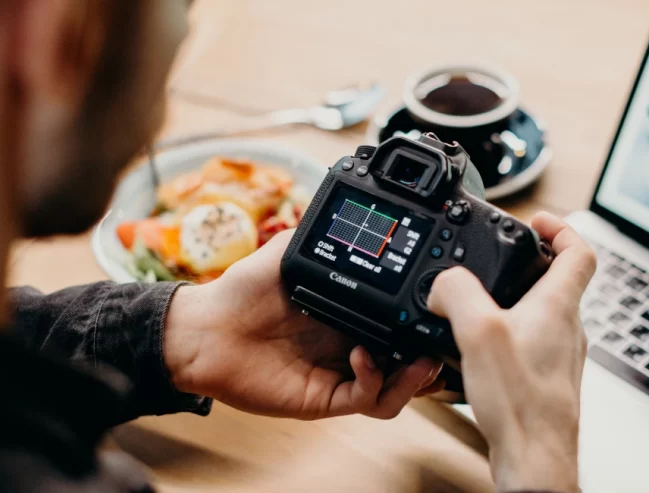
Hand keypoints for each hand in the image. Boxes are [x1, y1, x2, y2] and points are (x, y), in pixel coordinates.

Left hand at [162, 230, 443, 419]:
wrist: (204, 330)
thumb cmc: (239, 292)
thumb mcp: (288, 252)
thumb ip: (323, 233)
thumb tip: (349, 208)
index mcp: (350, 313)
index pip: (399, 321)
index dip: (423, 319)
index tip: (439, 303)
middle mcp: (351, 345)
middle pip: (409, 360)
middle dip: (432, 354)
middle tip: (444, 337)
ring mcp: (341, 374)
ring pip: (397, 390)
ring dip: (415, 378)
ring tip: (420, 359)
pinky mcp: (326, 398)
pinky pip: (367, 399)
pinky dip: (376, 381)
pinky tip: (365, 357)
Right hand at [427, 212, 595, 492]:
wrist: (534, 461)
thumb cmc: (522, 406)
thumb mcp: (479, 333)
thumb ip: (458, 293)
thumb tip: (443, 282)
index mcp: (558, 307)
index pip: (579, 250)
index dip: (560, 227)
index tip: (536, 220)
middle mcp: (567, 329)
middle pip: (558, 281)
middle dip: (525, 264)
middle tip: (497, 259)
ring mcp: (559, 357)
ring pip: (542, 314)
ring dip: (513, 301)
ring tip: (480, 306)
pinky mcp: (545, 381)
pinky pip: (529, 345)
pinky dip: (507, 336)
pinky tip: (478, 354)